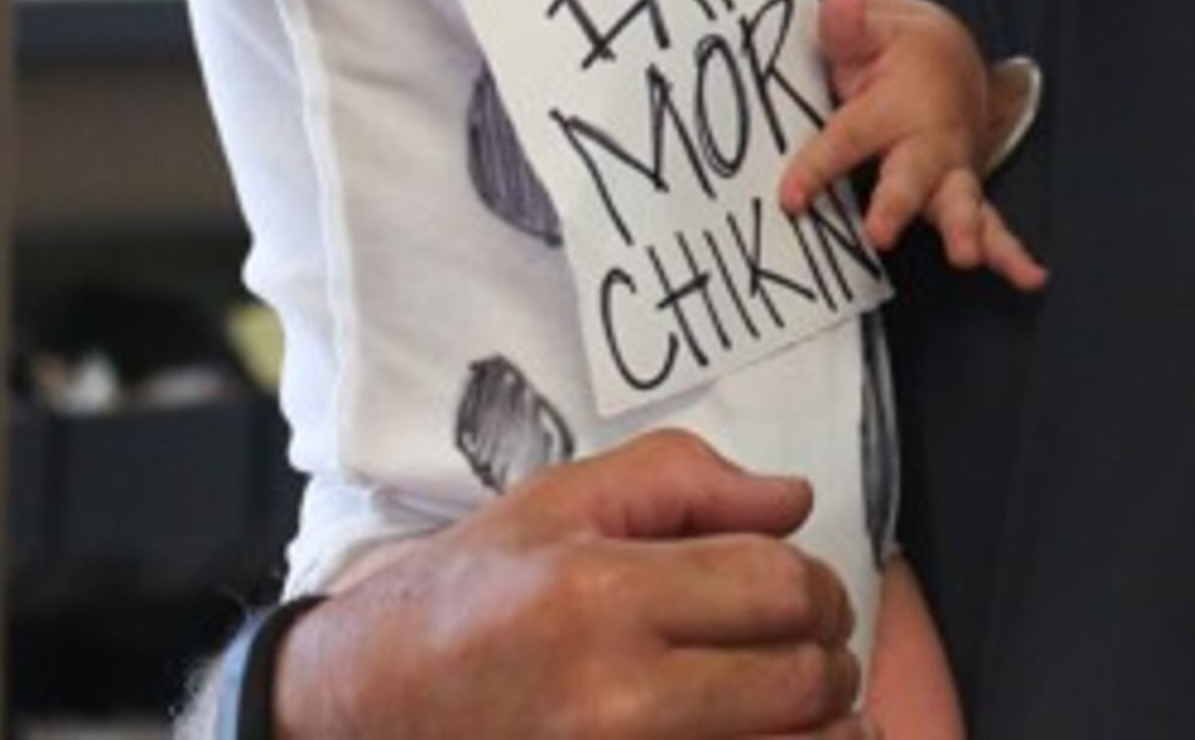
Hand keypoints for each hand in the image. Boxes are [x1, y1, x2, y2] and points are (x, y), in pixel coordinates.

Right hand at [270, 430, 868, 739]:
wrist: (368, 706)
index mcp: (602, 597)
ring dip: (816, 726)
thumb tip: (792, 499)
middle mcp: (615, 700)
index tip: (805, 593)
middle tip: (807, 648)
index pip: (778, 587)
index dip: (816, 585)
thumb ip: (683, 480)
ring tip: (790, 702)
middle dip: (826, 658)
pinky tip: (756, 733)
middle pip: (799, 682)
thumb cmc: (464, 600)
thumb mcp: (558, 502)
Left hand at [777, 0, 1047, 289]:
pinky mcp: (961, 189)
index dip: (818, 167)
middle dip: (900, 199)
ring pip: (961, 200)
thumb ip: (847, 19)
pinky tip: (1029, 277)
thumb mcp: (864, 28)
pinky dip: (1010, 250)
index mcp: (900, 98)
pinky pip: (989, 222)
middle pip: (914, 171)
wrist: (945, 55)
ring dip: (963, 228)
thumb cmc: (892, 46)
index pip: (850, 136)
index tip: (791, 196)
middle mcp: (932, 136)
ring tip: (967, 255)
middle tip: (882, 227)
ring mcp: (952, 167)